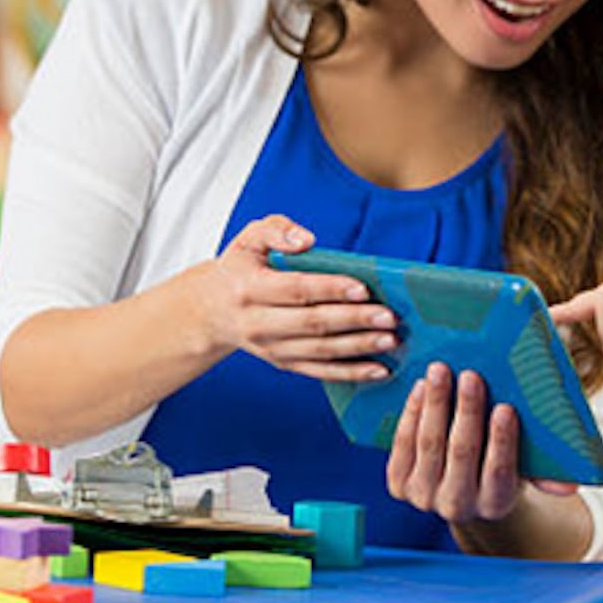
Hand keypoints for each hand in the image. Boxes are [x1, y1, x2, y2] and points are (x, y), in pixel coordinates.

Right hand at [205, 215, 397, 380]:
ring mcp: (271, 348)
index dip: (329, 289)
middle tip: (388, 316)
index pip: (295, 289)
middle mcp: (258, 323)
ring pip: (320, 350)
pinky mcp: (283, 363)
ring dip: (358, 347)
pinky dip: (350, 372)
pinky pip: (320, 371)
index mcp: (249, 288)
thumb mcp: (248, 239)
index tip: (362, 288)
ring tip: (390, 339)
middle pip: (312, 323)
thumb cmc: (240, 268)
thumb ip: (276, 230)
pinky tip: (379, 369)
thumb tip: (306, 240)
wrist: (212, 310)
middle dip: (353, 320)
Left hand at [384, 363, 575, 524]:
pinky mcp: (398, 484)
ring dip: (435, 404)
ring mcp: (423, 497)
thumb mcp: (525, 469)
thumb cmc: (499, 463)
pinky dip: (412, 413)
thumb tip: (571, 487)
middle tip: (470, 375)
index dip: (502, 441)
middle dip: (466, 411)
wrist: (462, 487)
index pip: (499, 472)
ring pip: (429, 444)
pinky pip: (403, 444)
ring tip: (440, 371)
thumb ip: (546, 473)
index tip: (506, 408)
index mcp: (494, 504)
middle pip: (461, 452)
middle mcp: (457, 506)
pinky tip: (420, 388)